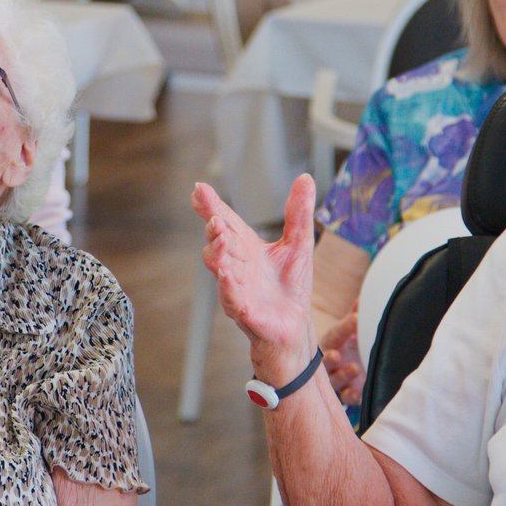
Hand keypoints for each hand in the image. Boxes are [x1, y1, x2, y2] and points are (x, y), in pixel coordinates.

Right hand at [191, 174, 317, 379]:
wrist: (294, 326)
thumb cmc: (289, 287)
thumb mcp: (298, 244)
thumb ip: (298, 213)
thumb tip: (305, 179)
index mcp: (246, 247)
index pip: (226, 221)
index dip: (212, 205)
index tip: (199, 189)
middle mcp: (236, 265)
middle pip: (218, 243)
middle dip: (214, 229)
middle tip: (215, 216)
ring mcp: (236, 287)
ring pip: (220, 269)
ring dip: (217, 254)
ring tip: (220, 238)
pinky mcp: (244, 311)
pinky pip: (232, 298)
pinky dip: (229, 287)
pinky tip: (227, 276)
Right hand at [321, 310, 364, 405]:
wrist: (337, 374)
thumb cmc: (343, 348)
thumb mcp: (347, 333)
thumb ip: (354, 318)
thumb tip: (362, 299)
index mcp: (330, 343)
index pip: (336, 334)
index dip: (345, 328)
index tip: (356, 319)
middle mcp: (328, 362)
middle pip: (326, 361)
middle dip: (330, 358)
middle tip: (336, 354)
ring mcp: (335, 379)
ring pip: (334, 380)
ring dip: (343, 375)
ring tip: (354, 368)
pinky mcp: (344, 394)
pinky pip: (346, 398)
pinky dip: (351, 396)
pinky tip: (358, 394)